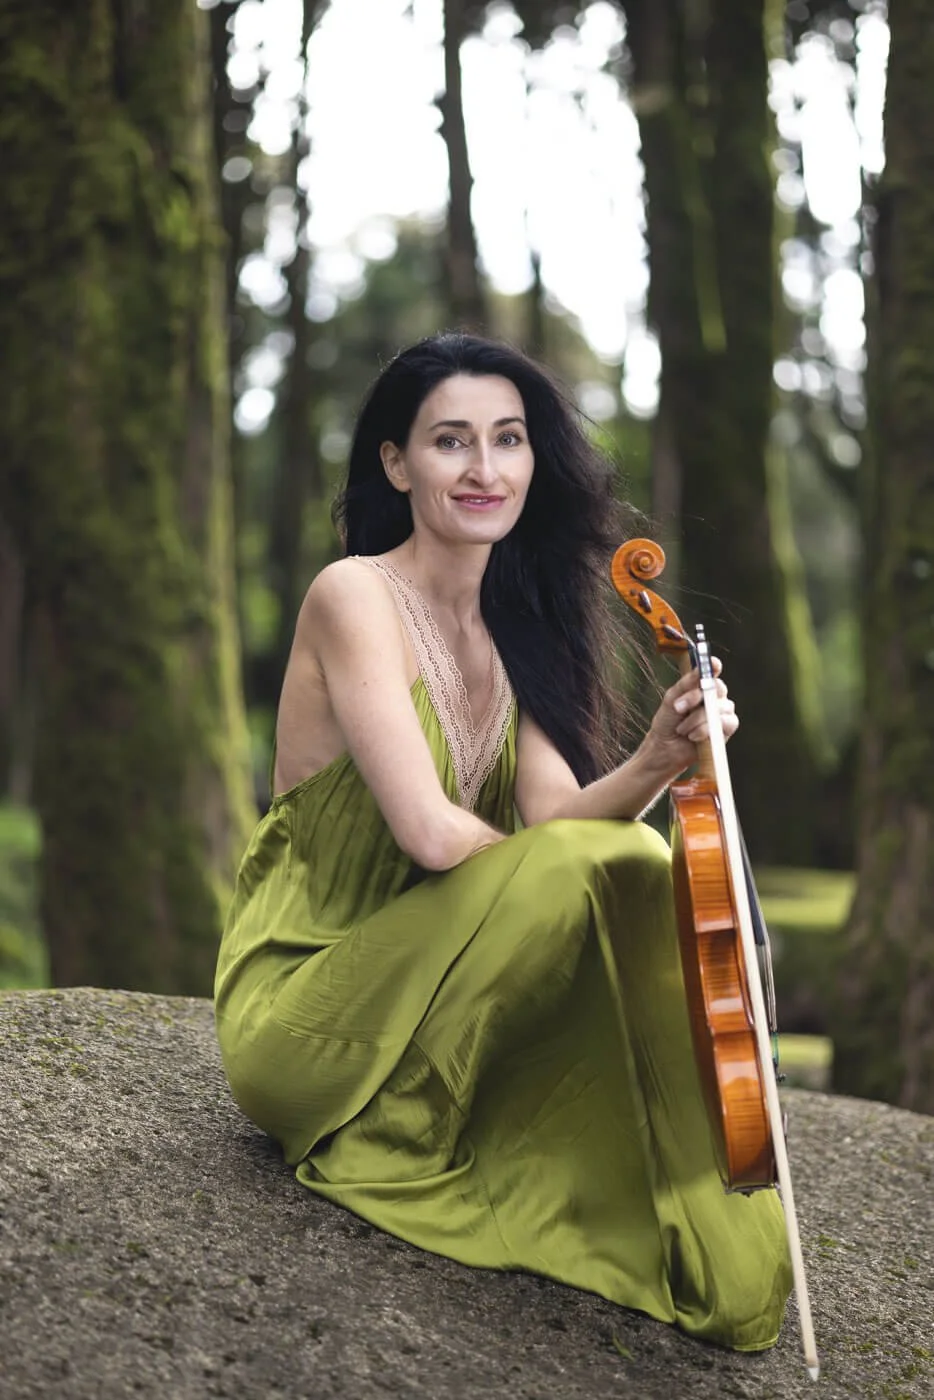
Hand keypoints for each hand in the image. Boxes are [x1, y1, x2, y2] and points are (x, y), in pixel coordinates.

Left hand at [642, 657, 738, 782]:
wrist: (666, 748)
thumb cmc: (668, 722)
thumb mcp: (671, 700)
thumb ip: (686, 685)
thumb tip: (700, 670)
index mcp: (702, 686)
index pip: (712, 671)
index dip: (714, 666)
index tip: (713, 664)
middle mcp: (715, 697)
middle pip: (717, 688)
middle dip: (695, 698)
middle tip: (678, 707)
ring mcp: (723, 712)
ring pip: (717, 708)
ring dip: (696, 719)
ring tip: (682, 729)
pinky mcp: (727, 729)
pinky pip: (723, 723)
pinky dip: (704, 730)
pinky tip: (693, 736)